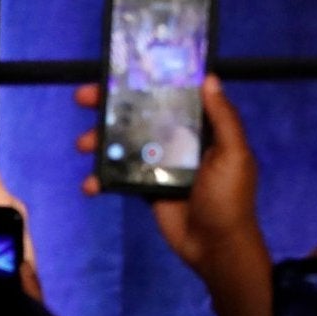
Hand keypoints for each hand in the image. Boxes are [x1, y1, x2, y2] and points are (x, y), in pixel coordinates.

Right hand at [76, 76, 271, 315]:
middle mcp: (180, 139)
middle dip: (112, 106)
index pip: (173, 96)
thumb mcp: (234, 153)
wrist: (215, 246)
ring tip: (83, 143)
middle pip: (143, 115)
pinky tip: (90, 183)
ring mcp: (160, 163)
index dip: (149, 82)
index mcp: (203, 127)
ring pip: (125, 143)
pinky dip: (101, 178)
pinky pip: (119, 176)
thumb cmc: (228, 196)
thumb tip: (209, 77)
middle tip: (83, 97)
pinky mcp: (145, 187)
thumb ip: (222, 118)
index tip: (122, 69)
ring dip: (100, 140)